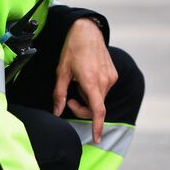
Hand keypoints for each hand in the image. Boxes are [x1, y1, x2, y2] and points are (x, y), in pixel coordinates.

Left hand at [53, 18, 117, 143]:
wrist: (87, 31)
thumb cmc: (73, 49)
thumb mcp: (61, 72)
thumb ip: (58, 94)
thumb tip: (56, 112)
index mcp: (91, 81)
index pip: (98, 110)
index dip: (97, 126)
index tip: (97, 138)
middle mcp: (104, 81)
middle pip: (95, 107)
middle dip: (82, 108)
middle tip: (68, 99)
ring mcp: (111, 78)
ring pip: (99, 99)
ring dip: (87, 98)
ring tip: (78, 82)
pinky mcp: (113, 75)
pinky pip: (103, 90)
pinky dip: (94, 90)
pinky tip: (86, 77)